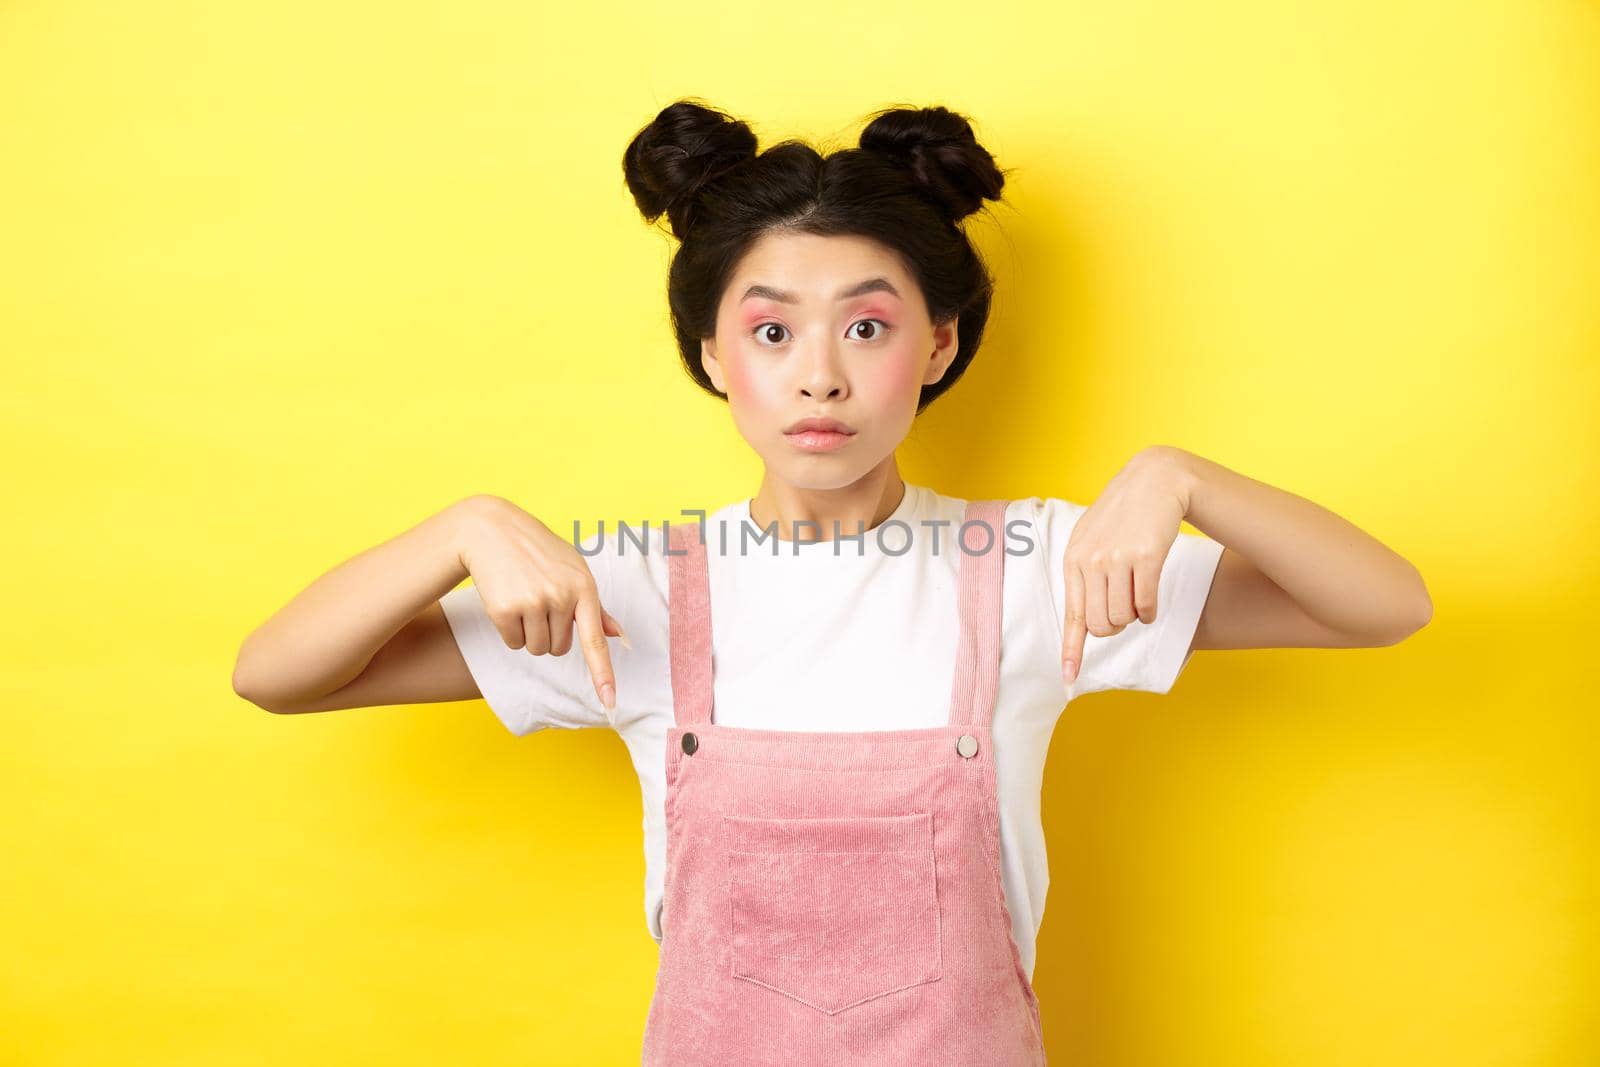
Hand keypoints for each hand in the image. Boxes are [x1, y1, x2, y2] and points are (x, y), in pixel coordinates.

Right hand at [454, 495, 627, 710]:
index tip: (610, 702)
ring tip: (524, 600)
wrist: (492, 530)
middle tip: (539, 601)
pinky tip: (507, 602)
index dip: (603, 674)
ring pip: (536, 649)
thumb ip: (594, 605)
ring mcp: (532, 603)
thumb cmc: (538, 552)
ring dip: (529, 634)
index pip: (595, 640)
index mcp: (584, 587)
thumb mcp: (573, 569)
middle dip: (549, 633)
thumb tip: (617, 634)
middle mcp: (561, 596)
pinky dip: (509, 631)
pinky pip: (513, 643)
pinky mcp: (505, 610)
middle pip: (559, 649)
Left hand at [1061, 448, 1191, 685]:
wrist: (1155, 481)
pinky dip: (1150, 610)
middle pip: (1102, 625)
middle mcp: (1091, 561)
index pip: (1072, 616)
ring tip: (1137, 594)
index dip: (1071, 650)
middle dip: (1115, 626)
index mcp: (1073, 560)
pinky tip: (1151, 598)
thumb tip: (1088, 622)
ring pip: (1124, 618)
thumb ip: (1085, 575)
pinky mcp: (1146, 557)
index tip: (1068, 677)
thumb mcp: (1092, 539)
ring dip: (1135, 616)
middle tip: (1125, 608)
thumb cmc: (1123, 515)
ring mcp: (1117, 559)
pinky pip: (1147, 605)